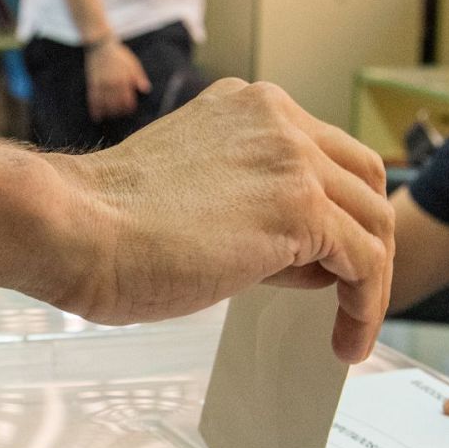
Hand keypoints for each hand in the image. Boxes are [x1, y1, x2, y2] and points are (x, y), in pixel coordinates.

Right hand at [44, 78, 392, 361]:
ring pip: (373, 220)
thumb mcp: (196, 199)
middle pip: (364, 176)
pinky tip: (346, 340)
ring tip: (351, 331)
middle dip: (368, 238)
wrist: (75, 227)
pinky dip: (366, 305)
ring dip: (371, 282)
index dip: (333, 211)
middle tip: (354, 292)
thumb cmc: (106, 226)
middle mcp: (276, 118)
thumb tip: (299, 256)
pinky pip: (366, 260)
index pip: (320, 153)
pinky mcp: (300, 207)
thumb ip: (251, 210)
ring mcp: (291, 158)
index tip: (326, 262)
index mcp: (245, 108)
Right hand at [84, 38, 150, 120]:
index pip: (127, 99)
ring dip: (108, 113)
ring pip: (105, 104)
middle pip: (116, 104)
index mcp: (124, 79)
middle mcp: (112, 84)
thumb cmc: (119, 54)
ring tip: (110, 117)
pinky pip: (93, 99)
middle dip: (119, 112)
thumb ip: (139, 77)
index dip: (129, 107)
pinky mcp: (92, 84)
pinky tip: (96, 117)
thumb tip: (145, 89)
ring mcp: (101, 84)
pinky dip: (95, 110)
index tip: (130, 110)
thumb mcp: (133, 64)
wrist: (101, 45)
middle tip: (120, 115)